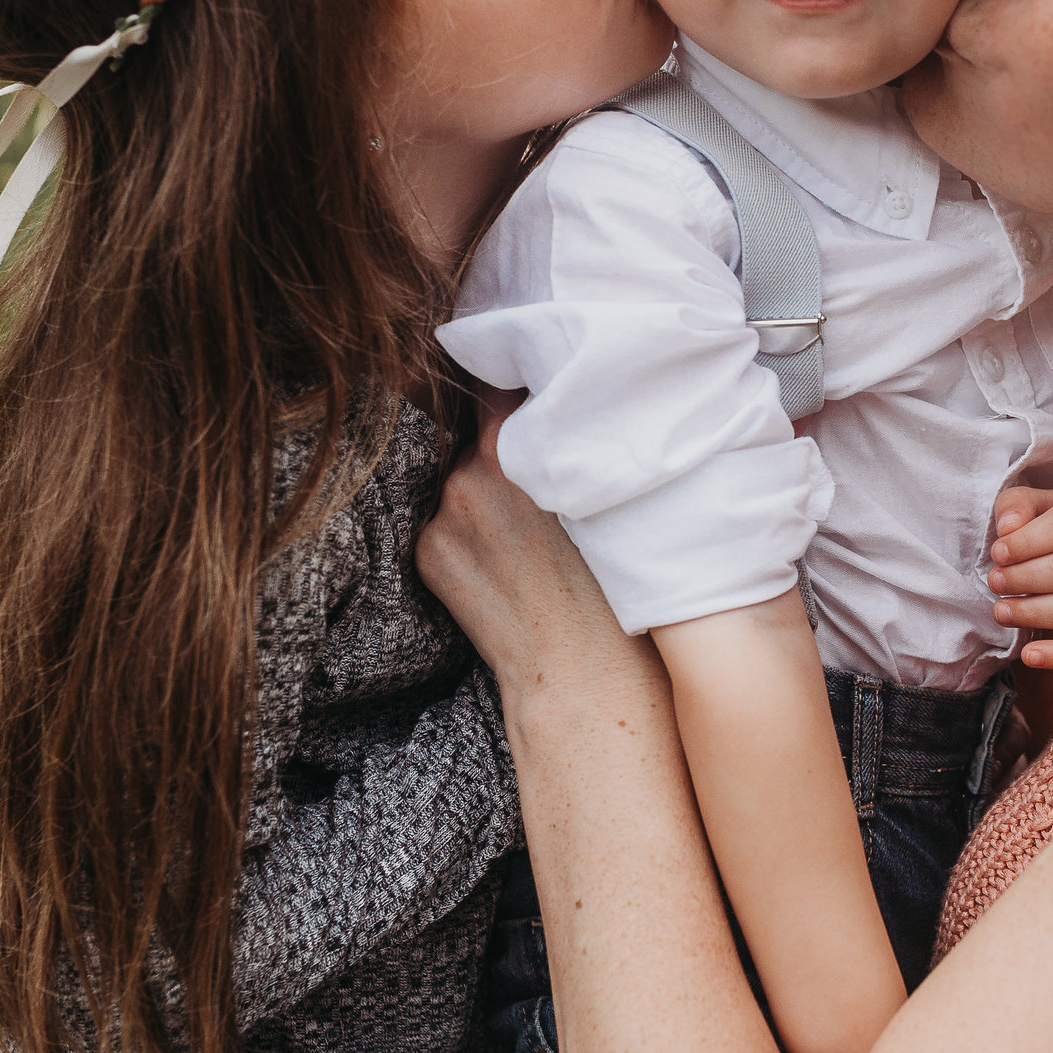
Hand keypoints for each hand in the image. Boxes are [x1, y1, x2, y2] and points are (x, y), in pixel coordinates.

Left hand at [417, 395, 662, 731]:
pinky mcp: (429, 551)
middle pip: (486, 429)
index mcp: (523, 446)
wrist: (585, 678)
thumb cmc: (623, 586)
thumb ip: (579, 441)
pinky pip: (448, 519)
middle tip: (550, 473)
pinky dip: (474, 530)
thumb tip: (565, 404)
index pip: (501, 376)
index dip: (522, 374)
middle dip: (513, 442)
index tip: (536, 375)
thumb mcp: (616, 493)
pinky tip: (511, 561)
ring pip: (467, 475)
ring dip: (492, 486)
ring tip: (534, 530)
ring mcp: (444, 513)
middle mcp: (472, 471)